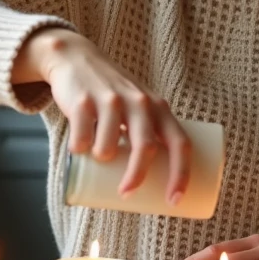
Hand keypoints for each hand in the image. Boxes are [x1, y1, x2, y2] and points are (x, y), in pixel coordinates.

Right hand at [12, 27, 190, 202]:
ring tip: (98, 155)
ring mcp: (111, 100)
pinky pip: (82, 138)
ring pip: (109, 147)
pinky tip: (78, 147)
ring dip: (102, 159)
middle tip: (126, 194)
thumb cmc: (114, 95)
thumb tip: (151, 184)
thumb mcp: (140, 106)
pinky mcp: (83, 101)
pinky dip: (78, 149)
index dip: (181, 174)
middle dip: (136, 177)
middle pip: (145, 148)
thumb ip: (150, 133)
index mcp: (159, 108)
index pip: (180, 143)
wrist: (77, 58)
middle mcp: (140, 102)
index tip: (175, 201)